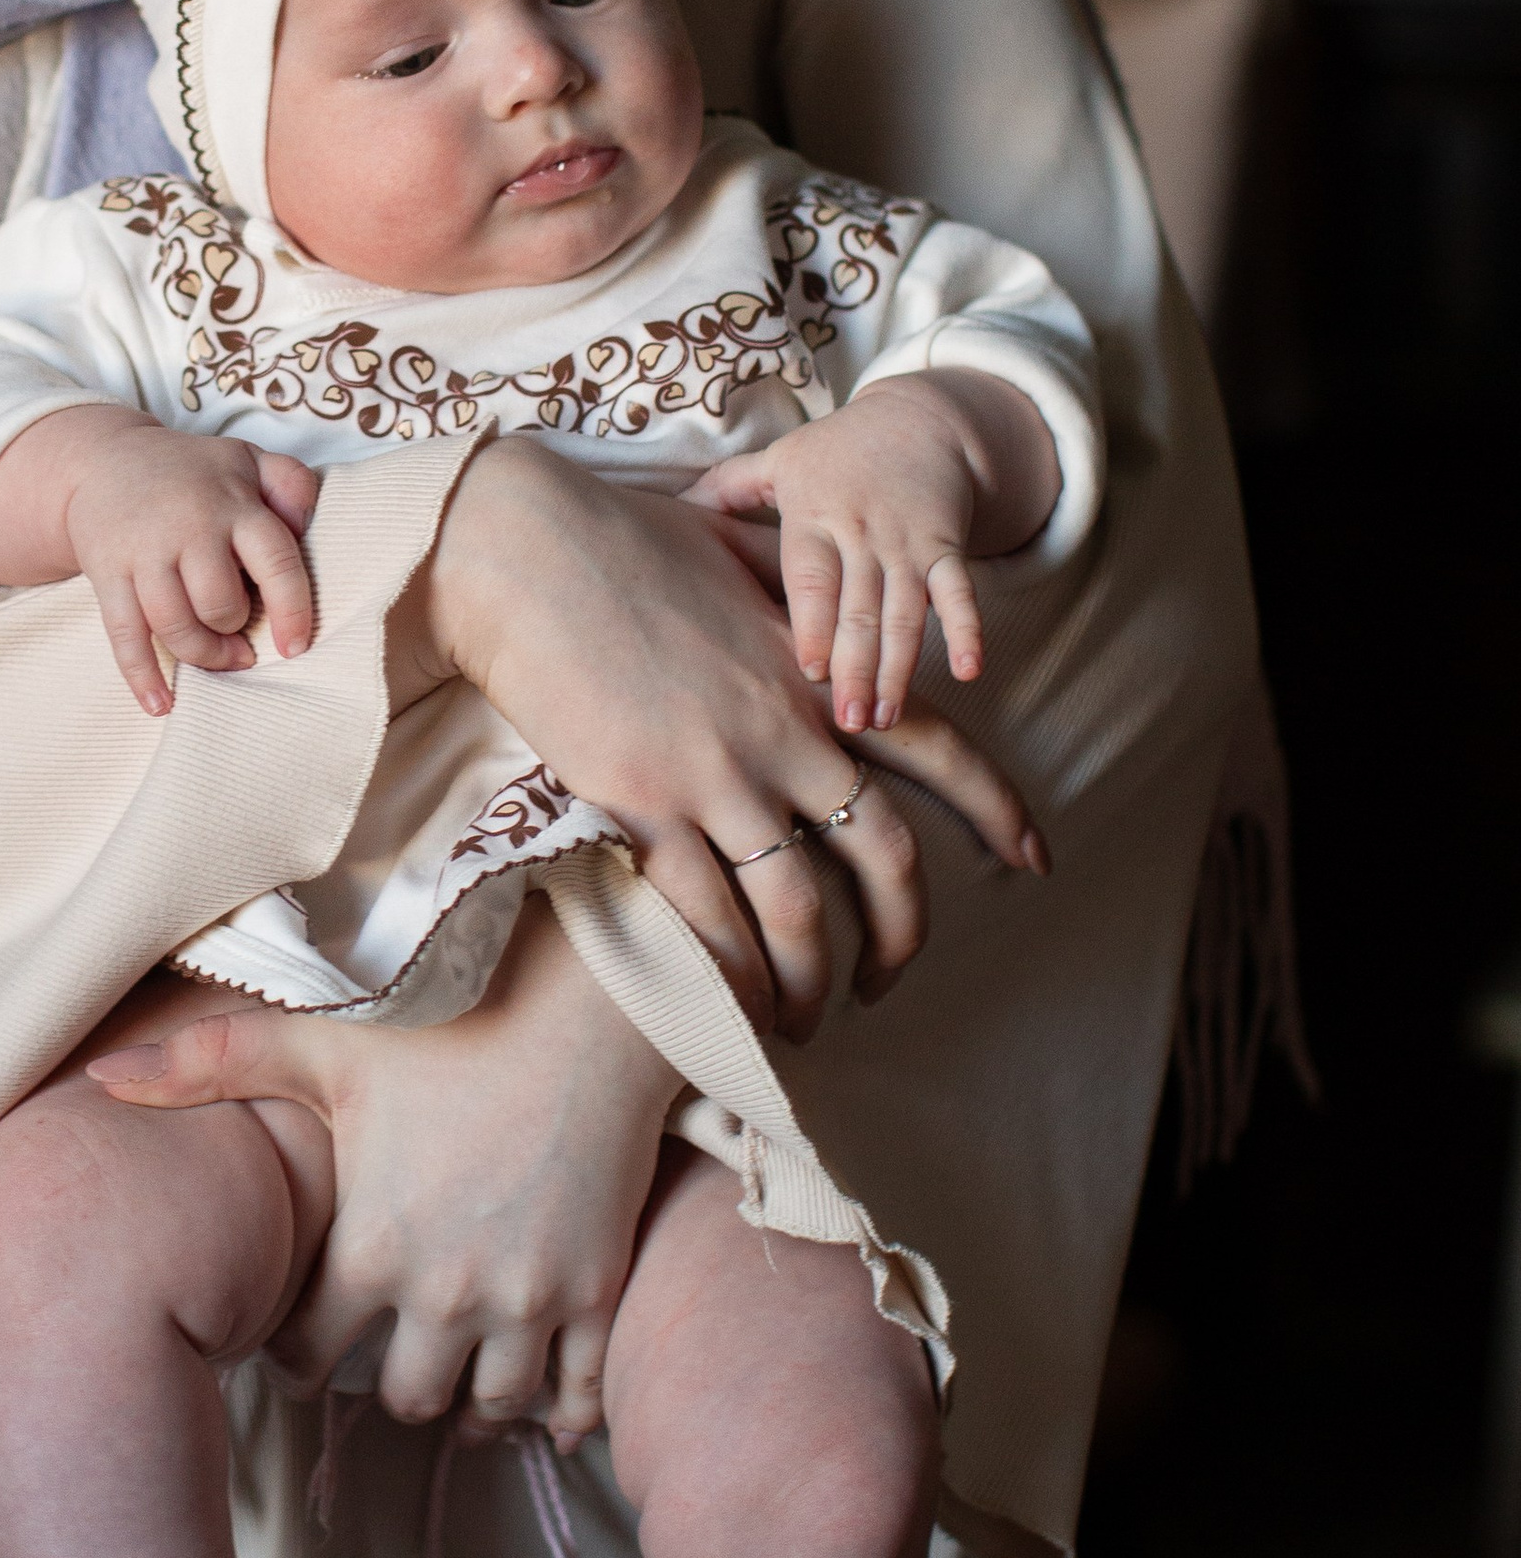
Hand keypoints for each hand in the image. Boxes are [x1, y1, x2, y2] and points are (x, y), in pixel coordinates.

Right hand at [0, 405, 319, 716]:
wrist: (102, 461)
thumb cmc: (191, 473)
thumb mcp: (247, 459)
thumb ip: (289, 483)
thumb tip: (306, 524)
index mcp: (232, 503)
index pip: (274, 560)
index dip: (291, 609)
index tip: (296, 648)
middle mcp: (188, 526)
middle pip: (220, 604)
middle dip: (235, 631)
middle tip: (241, 638)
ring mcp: (142, 551)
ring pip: (175, 626)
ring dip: (202, 655)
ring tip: (218, 657)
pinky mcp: (106, 573)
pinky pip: (123, 634)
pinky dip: (143, 676)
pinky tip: (160, 705)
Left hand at [90, 900, 671, 1445]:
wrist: (586, 1001)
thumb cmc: (448, 1016)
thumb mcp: (321, 1041)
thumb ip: (208, 1064)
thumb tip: (102, 1079)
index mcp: (370, 1248)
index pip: (312, 1354)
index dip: (298, 1354)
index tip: (301, 1341)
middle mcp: (447, 1293)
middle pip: (406, 1398)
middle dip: (389, 1385)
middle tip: (383, 1360)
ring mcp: (529, 1300)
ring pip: (490, 1408)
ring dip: (471, 1404)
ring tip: (457, 1382)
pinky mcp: (598, 1290)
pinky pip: (578, 1395)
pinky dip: (560, 1411)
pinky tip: (544, 1406)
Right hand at [416, 439, 1044, 1035]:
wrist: (524, 552)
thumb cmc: (622, 539)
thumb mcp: (741, 550)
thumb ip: (796, 592)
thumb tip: (820, 605)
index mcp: (820, 674)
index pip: (943, 750)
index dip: (998, 812)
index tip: (1033, 862)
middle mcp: (788, 732)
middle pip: (884, 855)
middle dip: (900, 935)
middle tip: (885, 984)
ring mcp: (719, 774)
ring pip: (799, 908)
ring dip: (808, 980)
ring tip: (798, 1019)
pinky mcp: (645, 804)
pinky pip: (707, 916)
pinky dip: (729, 973)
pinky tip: (730, 1004)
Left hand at [694, 378, 985, 732]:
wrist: (919, 420)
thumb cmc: (835, 450)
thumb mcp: (779, 459)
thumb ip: (729, 487)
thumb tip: (673, 507)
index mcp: (814, 515)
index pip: (812, 577)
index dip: (813, 624)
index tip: (810, 671)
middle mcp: (862, 532)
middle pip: (860, 607)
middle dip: (856, 666)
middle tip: (848, 722)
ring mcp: (908, 542)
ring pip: (906, 612)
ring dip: (900, 667)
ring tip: (887, 717)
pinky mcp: (948, 546)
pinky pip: (960, 591)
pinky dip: (969, 630)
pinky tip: (971, 672)